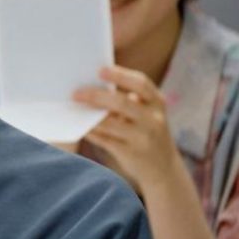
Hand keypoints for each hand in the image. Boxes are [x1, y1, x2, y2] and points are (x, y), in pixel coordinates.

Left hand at [73, 66, 182, 190]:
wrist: (164, 168)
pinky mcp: (131, 154)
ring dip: (89, 115)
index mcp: (157, 103)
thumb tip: (92, 84)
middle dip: (96, 96)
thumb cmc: (146, 131)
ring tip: (75, 107)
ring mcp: (143, 138)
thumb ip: (128, 99)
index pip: (141, 84)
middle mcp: (153, 120)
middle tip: (76, 93)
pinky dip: (91, 131)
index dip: (120, 75)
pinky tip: (80, 125)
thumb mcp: (146, 113)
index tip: (100, 70)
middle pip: (122, 103)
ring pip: (111, 123)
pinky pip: (105, 140)